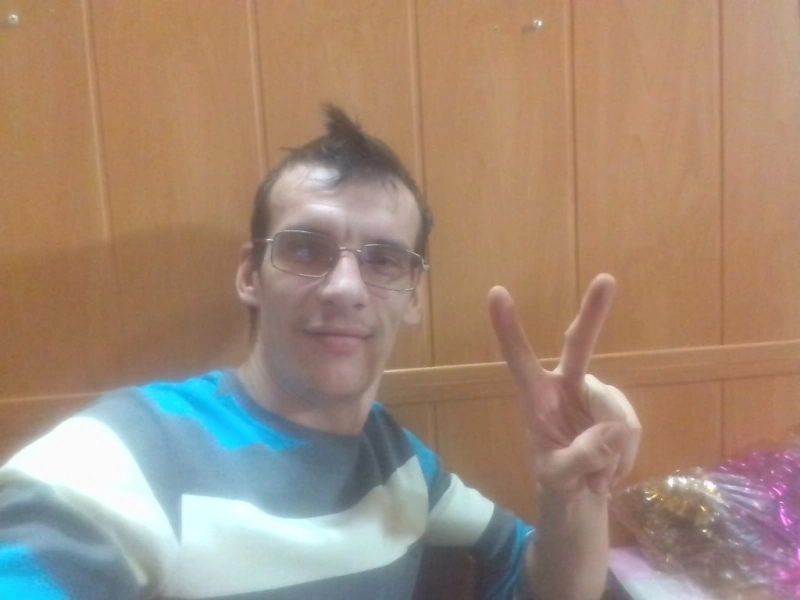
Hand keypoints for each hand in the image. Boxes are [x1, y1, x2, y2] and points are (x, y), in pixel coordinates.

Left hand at [488, 274, 640, 497]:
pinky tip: (612, 465)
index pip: (518, 358)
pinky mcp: (617, 410)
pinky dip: (626, 452)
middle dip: (594, 313)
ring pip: (615, 408)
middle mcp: (565, 386)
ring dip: (612, 446)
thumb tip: (615, 430)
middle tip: (607, 279)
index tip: (496, 293)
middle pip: (579, 345)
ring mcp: (594, 396)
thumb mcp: (558, 479)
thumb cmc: (556, 484)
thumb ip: (581, 458)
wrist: (581, 500)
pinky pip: (630, 425)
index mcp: (535, 397)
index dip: (508, 328)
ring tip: (596, 469)